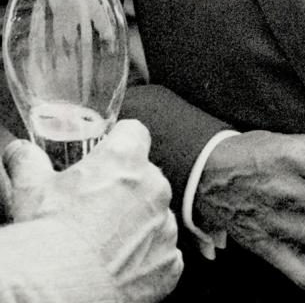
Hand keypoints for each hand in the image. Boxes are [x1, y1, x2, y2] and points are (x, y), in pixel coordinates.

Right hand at [4, 118, 182, 302]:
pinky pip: (162, 254)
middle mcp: (154, 187)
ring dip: (137, 226)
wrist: (61, 287)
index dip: (118, 144)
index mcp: (125, 160)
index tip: (106, 157)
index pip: (133, 134)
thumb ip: (29, 163)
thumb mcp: (31, 190)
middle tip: (94, 212)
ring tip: (103, 245)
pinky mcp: (169, 261)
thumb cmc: (48, 234)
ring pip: (155, 217)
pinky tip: (118, 269)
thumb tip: (20, 151)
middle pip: (146, 179)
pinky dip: (146, 260)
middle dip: (125, 191)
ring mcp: (165, 225)